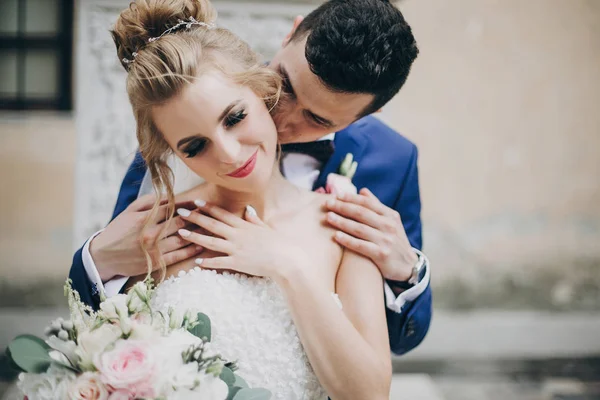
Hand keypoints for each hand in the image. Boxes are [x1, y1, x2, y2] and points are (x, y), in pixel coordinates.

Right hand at [90, 194, 203, 280]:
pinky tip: (201, 245)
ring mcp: (154, 249)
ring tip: (210, 228)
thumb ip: (149, 202)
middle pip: (181, 222)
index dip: (188, 204)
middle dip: (196, 217)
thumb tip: (170, 196)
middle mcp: (150, 233)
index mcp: (144, 218)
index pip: (172, 208)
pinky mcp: (156, 263)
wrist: (104, 256)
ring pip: (183, 239)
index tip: (199, 202)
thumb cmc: (118, 230)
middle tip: (209, 213)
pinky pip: (179, 255)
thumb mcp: (129, 211)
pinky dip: (192, 250)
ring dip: (198, 233)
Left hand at [176, 201, 304, 279]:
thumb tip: (248, 209)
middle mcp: (237, 235)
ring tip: (181, 234)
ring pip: (211, 242)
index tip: (195, 202)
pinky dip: (208, 262)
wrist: (285, 258)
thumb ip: (254, 219)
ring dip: (195, 237)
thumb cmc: (277, 243)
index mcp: (243, 225)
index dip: (208, 208)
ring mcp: (236, 248)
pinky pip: (219, 262)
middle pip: (212, 225)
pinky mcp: (238, 262)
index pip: (222, 214)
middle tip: (180, 213)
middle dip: (195, 218)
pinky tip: (196, 261)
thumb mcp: (265, 227)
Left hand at [325, 188, 416, 281]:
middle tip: (327, 203)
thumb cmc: (394, 241)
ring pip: (359, 228)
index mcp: (390, 215)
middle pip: (361, 213)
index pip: (368, 203)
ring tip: (328, 217)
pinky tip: (335, 236)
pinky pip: (361, 246)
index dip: (351, 198)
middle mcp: (388, 226)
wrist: (408, 266)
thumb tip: (362, 191)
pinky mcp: (382, 254)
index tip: (336, 195)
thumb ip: (376, 206)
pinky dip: (347, 240)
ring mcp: (386, 240)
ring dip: (342, 222)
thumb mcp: (390, 221)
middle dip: (343, 207)